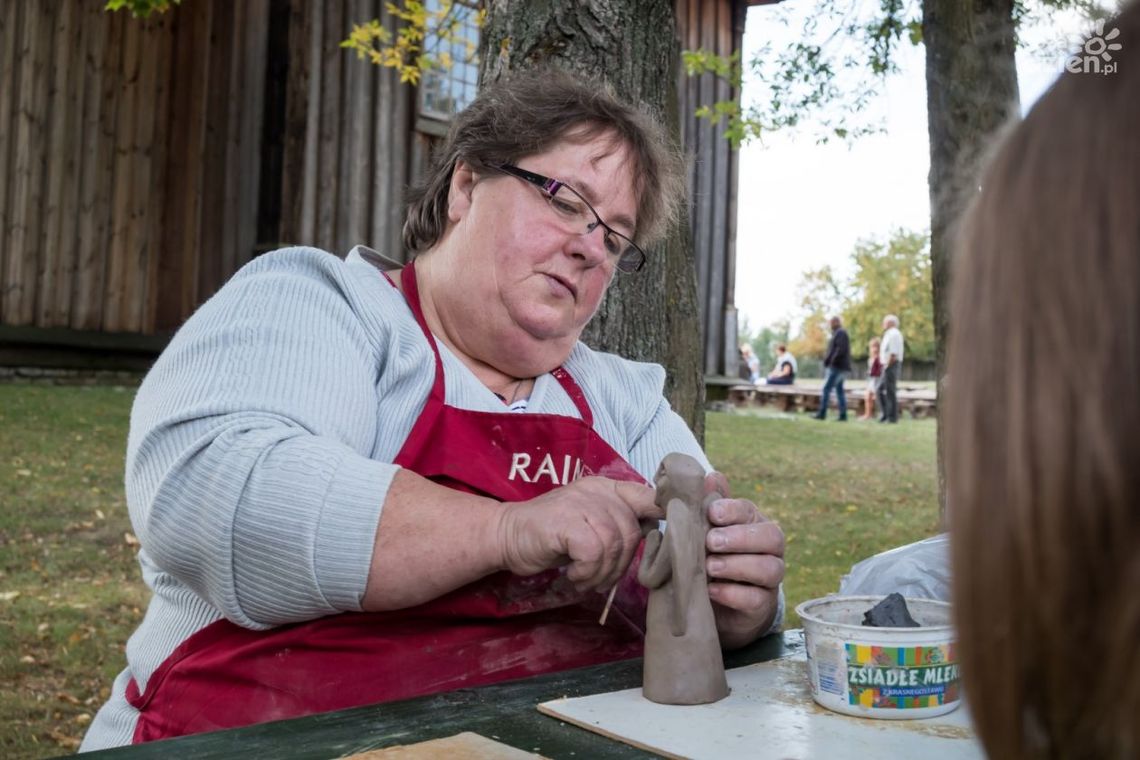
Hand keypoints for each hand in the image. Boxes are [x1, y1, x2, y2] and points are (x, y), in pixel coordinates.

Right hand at [498, 477, 661, 591]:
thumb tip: (655, 538)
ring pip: (614, 544)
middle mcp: (596, 490)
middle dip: (620, 565)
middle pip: (631, 531)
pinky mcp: (565, 521)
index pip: (647, 496)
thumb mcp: (590, 526)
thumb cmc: (551, 536)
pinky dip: (587, 572)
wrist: (506, 536)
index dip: (661, 518)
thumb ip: (618, 526)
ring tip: (585, 580)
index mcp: (606, 489)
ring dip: (602, 573)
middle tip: (600, 579)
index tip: (659, 544)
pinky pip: (593, 553)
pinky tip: (574, 576)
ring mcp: (579, 503)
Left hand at [702, 472, 784, 648]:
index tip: (711, 512)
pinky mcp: (762, 606)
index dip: (733, 510)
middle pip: (771, 537)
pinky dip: (733, 594)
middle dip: (740, 537)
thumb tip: (711, 477)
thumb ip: (709, 504)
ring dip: (737, 566)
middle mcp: (769, 549)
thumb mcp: (706, 530)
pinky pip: (757, 599)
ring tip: (709, 567)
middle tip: (711, 541)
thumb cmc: (712, 556)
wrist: (715, 602)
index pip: (751, 511)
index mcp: (754, 524)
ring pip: (769, 569)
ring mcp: (770, 579)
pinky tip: (712, 590)